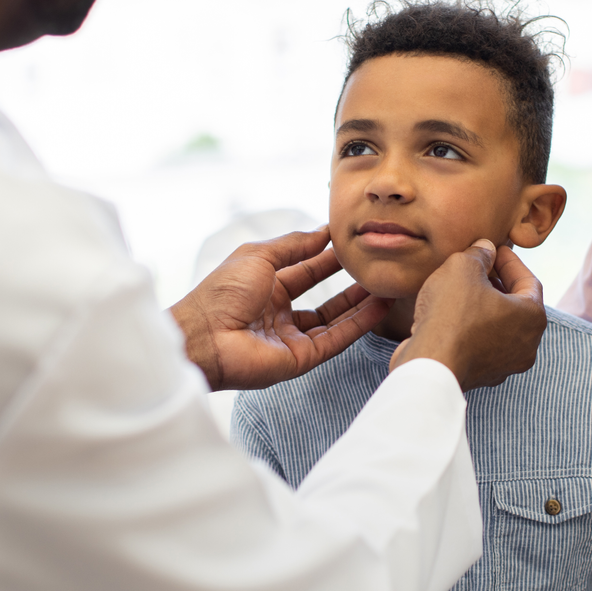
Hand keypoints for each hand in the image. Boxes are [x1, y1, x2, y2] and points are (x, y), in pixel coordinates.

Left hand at [170, 228, 389, 390]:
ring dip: (361, 304)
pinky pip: (336, 338)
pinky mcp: (302, 358)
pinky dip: (359, 323)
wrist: (205, 337)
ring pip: (335, 319)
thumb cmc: (223, 293)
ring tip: (386, 286)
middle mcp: (281, 313)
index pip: (307, 271)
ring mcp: (292, 338)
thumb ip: (294, 245)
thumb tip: (323, 232)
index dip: (330, 259)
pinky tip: (379, 306)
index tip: (355, 245)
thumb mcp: (259, 256)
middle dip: (351, 283)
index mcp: (266, 288)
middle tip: (377, 267)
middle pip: (325, 298)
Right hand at [388, 240, 545, 390]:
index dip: (509, 260)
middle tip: (478, 267)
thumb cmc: (450, 314)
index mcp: (533, 317)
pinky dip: (473, 328)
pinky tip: (451, 315)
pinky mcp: (484, 376)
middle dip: (497, 283)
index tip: (492, 249)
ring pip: (499, 326)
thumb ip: (479, 254)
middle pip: (516, 304)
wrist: (429, 365)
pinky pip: (483, 344)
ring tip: (462, 289)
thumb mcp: (463, 267)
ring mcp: (507, 364)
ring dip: (484, 306)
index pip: (528, 280)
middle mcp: (527, 344)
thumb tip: (485, 250)